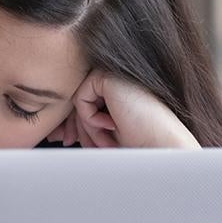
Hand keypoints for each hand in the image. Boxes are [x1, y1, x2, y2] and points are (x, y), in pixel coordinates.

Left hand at [47, 69, 200, 148]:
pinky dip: (89, 117)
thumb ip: (86, 125)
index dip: (76, 126)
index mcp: (120, 95)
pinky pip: (80, 97)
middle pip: (78, 103)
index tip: (69, 142)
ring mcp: (114, 76)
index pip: (84, 105)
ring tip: (106, 142)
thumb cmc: (140, 145)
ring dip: (87, 127)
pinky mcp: (109, 76)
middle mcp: (117, 83)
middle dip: (77, 128)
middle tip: (83, 145)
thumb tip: (59, 131)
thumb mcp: (105, 135)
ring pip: (78, 101)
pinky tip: (111, 125)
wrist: (162, 145)